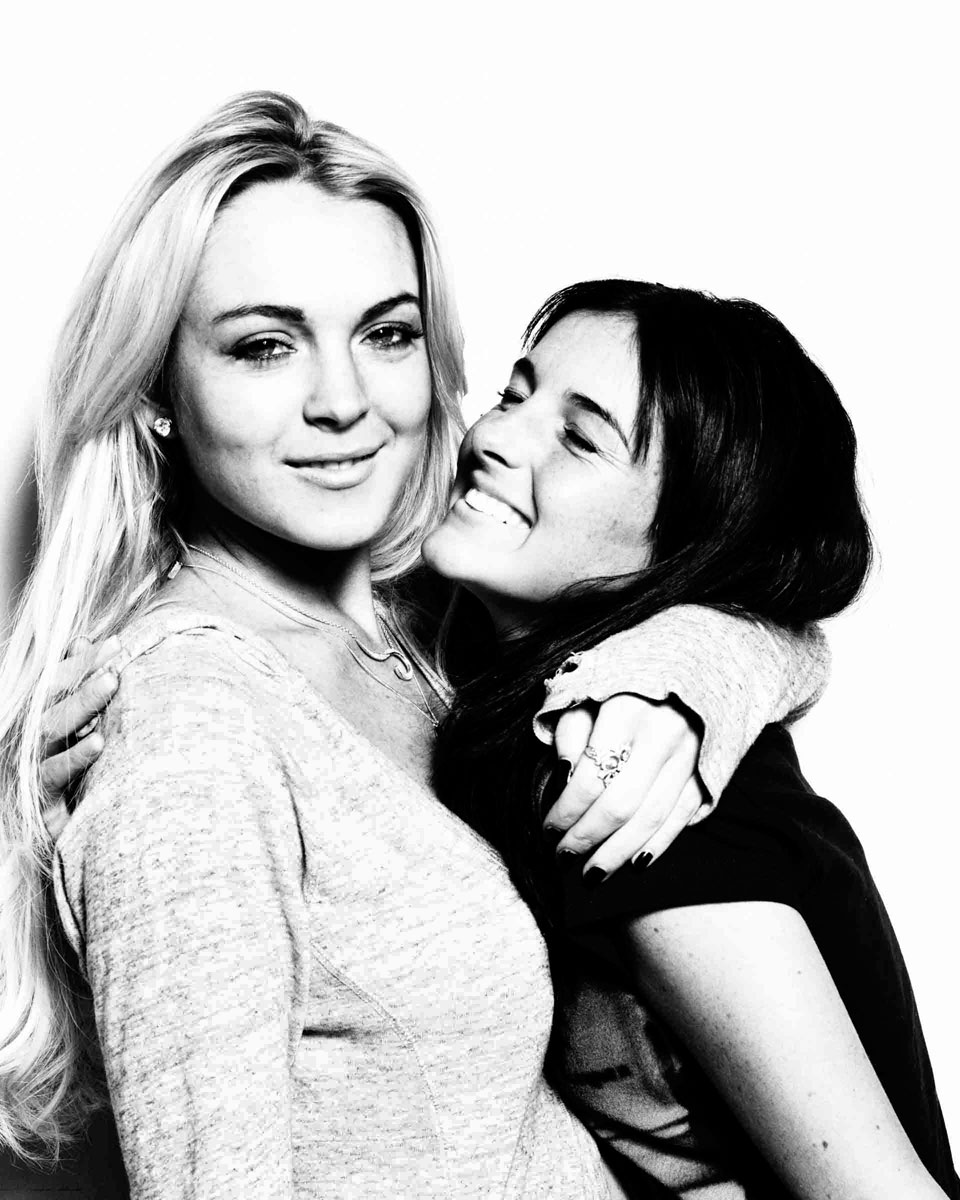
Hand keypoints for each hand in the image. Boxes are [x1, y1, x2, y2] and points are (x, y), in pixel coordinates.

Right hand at [40, 636, 119, 838]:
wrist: (59, 839)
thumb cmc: (73, 776)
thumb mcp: (76, 728)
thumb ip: (76, 684)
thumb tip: (83, 639)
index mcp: (37, 717)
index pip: (56, 680)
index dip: (84, 660)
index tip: (117, 643)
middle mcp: (28, 738)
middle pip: (53, 700)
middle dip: (85, 677)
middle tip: (116, 661)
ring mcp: (28, 766)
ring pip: (52, 729)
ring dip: (83, 705)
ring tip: (111, 684)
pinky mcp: (38, 797)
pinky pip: (53, 773)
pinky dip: (76, 756)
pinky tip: (99, 742)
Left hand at [544, 693, 706, 878]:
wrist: (694, 665)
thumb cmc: (625, 684)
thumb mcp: (589, 692)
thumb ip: (571, 730)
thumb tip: (564, 773)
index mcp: (627, 710)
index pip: (590, 777)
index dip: (565, 812)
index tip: (548, 830)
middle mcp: (664, 733)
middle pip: (621, 804)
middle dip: (588, 838)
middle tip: (563, 858)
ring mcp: (691, 754)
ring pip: (651, 818)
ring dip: (618, 853)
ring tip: (592, 874)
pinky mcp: (710, 770)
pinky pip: (682, 818)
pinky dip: (657, 845)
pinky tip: (634, 864)